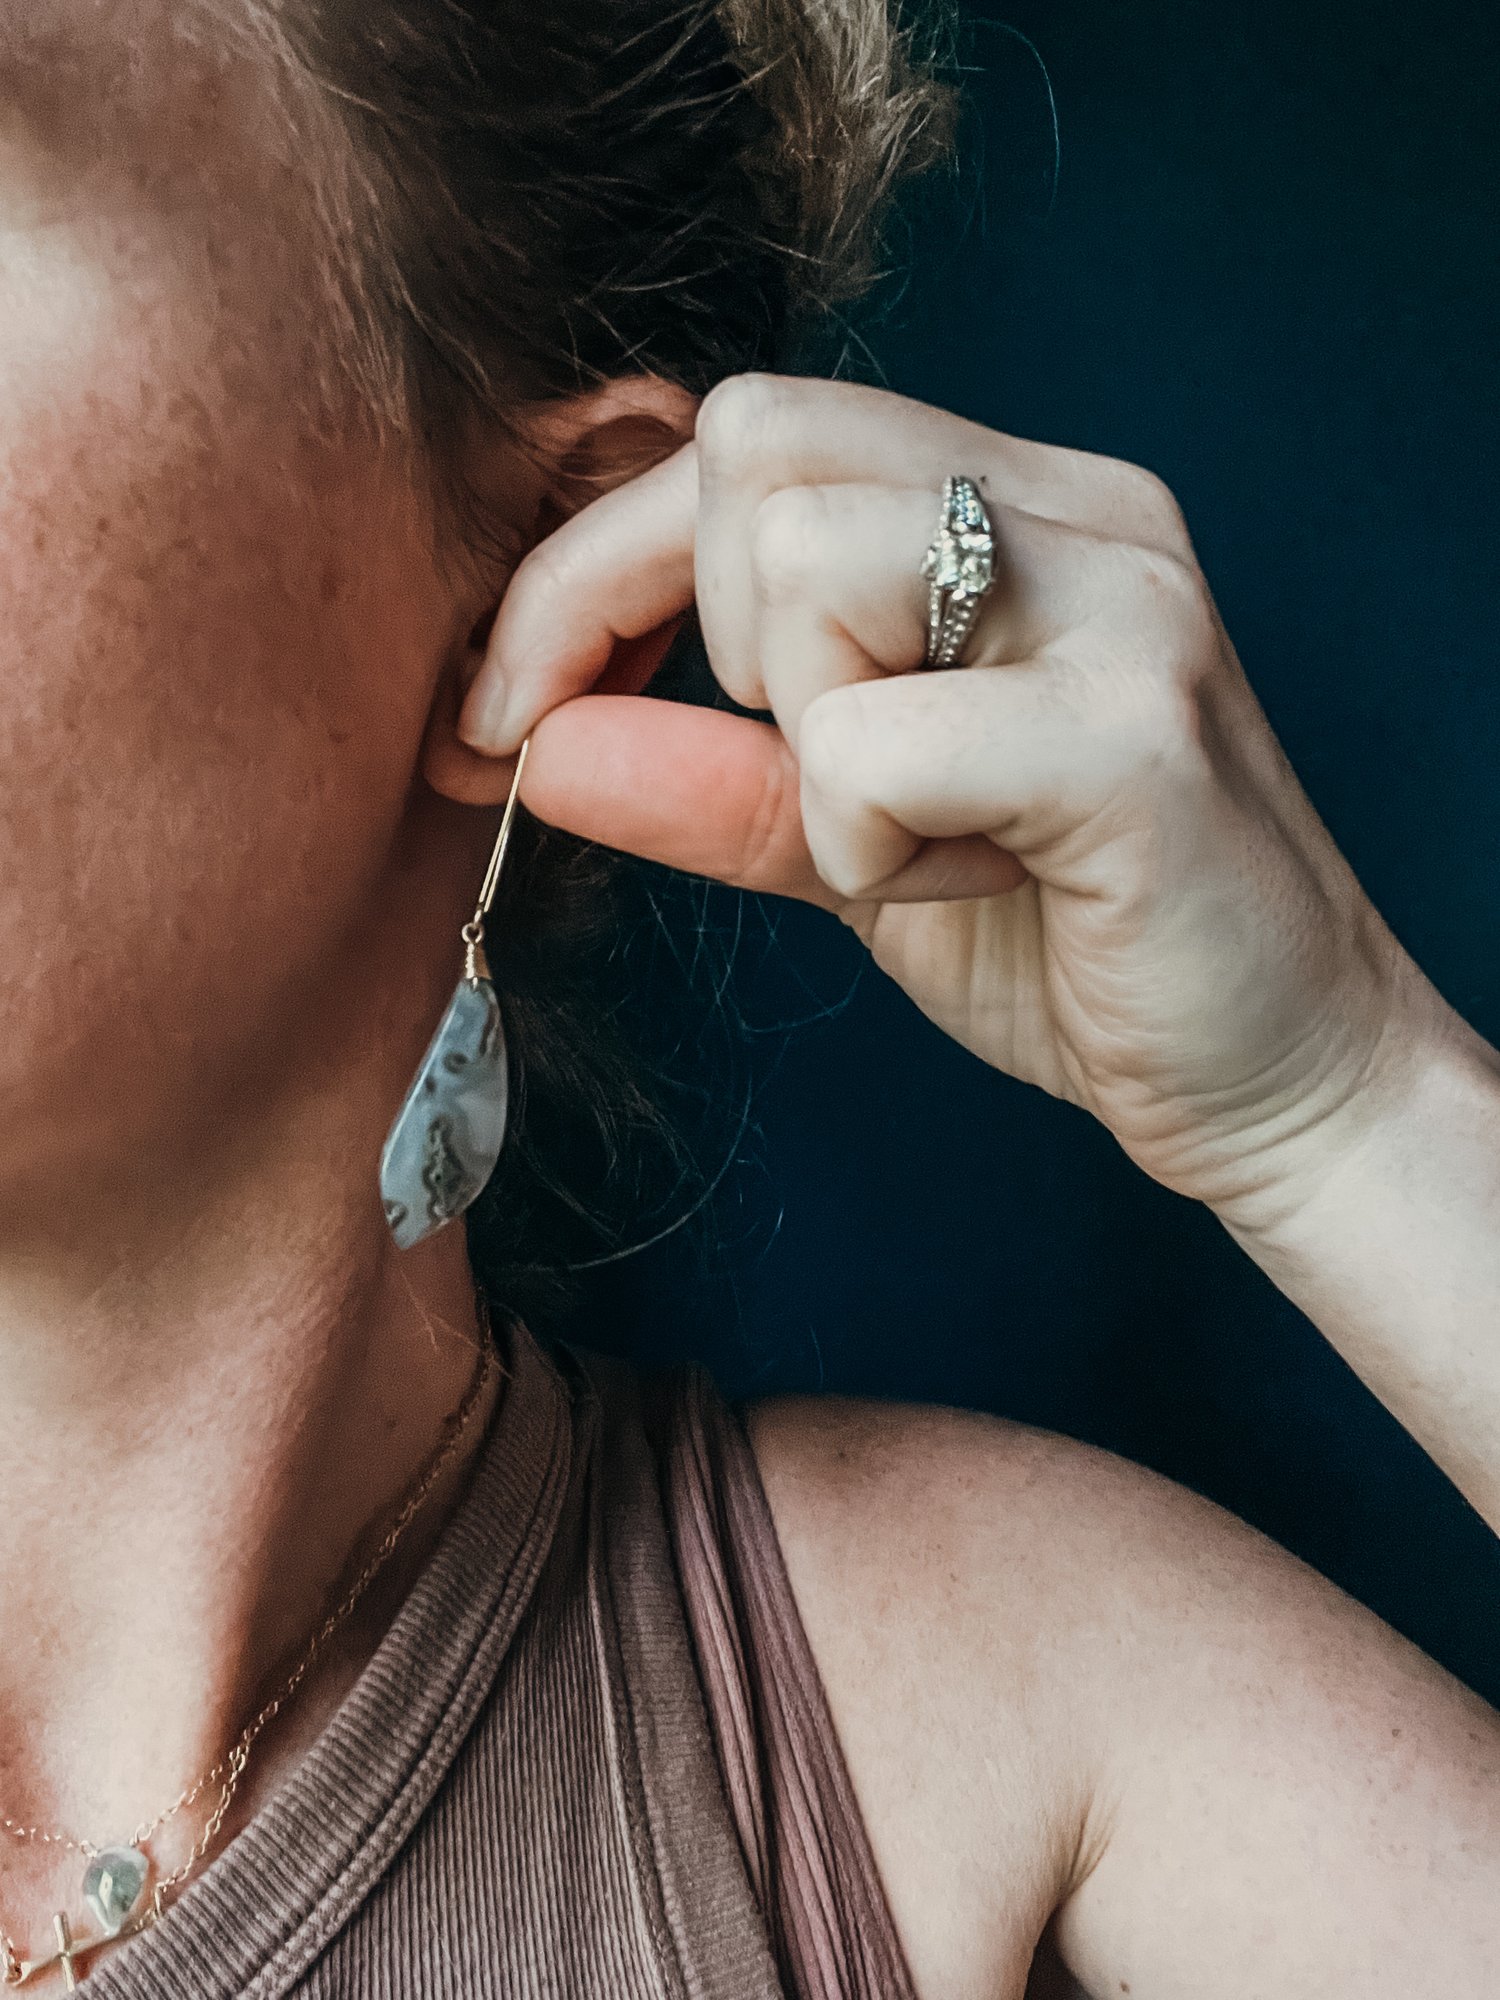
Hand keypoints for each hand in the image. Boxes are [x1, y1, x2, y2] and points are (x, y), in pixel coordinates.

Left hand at [458, 372, 1434, 1224]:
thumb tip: (537, 738)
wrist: (1277, 1073)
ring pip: (800, 569)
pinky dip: (860, 840)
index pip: (744, 431)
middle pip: (751, 448)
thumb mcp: (855, 844)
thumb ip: (708, 774)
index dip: (587, 567)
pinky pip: (872, 740)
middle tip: (807, 778)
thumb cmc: (1071, 939)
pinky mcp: (1133, 737)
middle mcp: (1078, 511)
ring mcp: (1122, 605)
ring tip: (912, 836)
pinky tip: (951, 882)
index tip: (514, 708)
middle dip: (702, 637)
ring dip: (800, 744)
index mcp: (1015, 506)